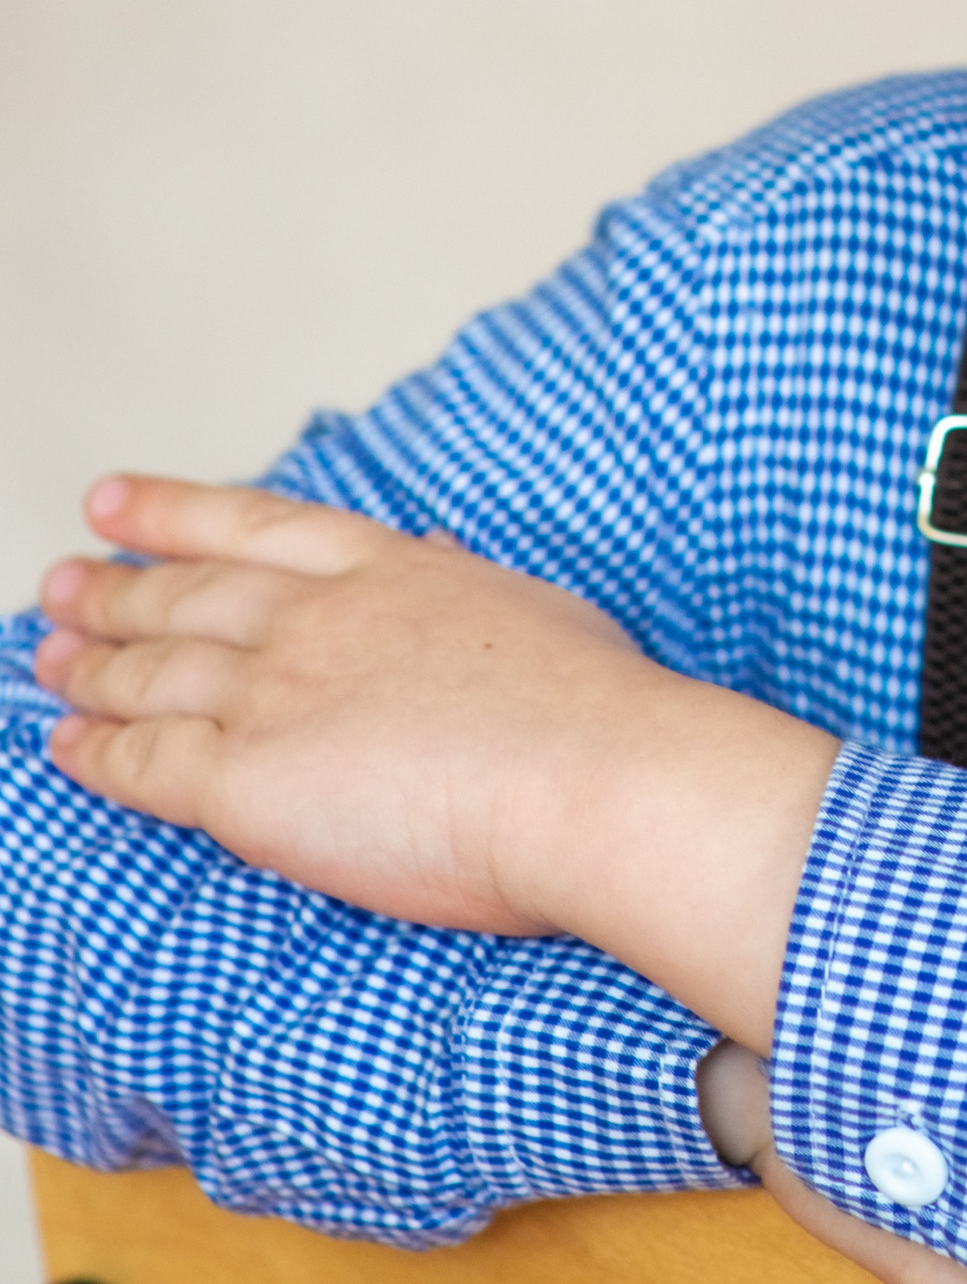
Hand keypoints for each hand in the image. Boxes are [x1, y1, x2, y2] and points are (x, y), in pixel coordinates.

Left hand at [37, 478, 838, 1046]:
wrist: (594, 776)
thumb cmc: (595, 708)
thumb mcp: (531, 607)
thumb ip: (460, 584)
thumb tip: (429, 557)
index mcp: (387, 569)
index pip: (254, 525)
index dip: (172, 510)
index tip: (114, 500)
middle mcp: (316, 618)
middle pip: (185, 595)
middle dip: (113, 590)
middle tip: (62, 587)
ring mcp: (276, 694)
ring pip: (152, 671)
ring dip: (89, 663)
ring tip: (50, 659)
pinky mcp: (249, 783)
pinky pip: (146, 761)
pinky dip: (96, 748)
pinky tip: (66, 743)